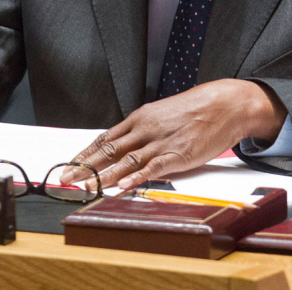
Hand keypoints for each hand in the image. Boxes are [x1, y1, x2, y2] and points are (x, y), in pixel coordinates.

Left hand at [60, 79, 286, 190]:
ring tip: (86, 187)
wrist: (225, 104)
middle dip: (85, 167)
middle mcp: (145, 129)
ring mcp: (160, 142)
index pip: (105, 138)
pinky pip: (152, 168)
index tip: (69, 166)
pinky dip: (136, 178)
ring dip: (104, 175)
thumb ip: (143, 132)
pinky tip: (122, 186)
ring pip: (126, 160)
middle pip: (109, 150)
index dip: (85, 154)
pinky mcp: (177, 154)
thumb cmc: (195, 110)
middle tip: (66, 179)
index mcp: (140, 118)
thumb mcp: (163, 115)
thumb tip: (125, 149)